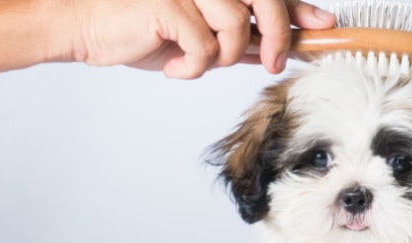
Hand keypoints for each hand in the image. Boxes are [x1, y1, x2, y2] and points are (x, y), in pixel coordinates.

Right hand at [68, 0, 336, 78]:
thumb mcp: (200, 36)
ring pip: (236, 26)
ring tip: (196, 61)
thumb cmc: (141, 29)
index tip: (324, 25)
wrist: (87, 28)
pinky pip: (204, 47)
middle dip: (279, 35)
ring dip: (223, 56)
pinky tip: (174, 66)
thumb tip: (281, 47)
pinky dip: (193, 67)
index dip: (299, 7)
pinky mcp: (168, 3)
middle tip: (274, 63)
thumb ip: (240, 38)